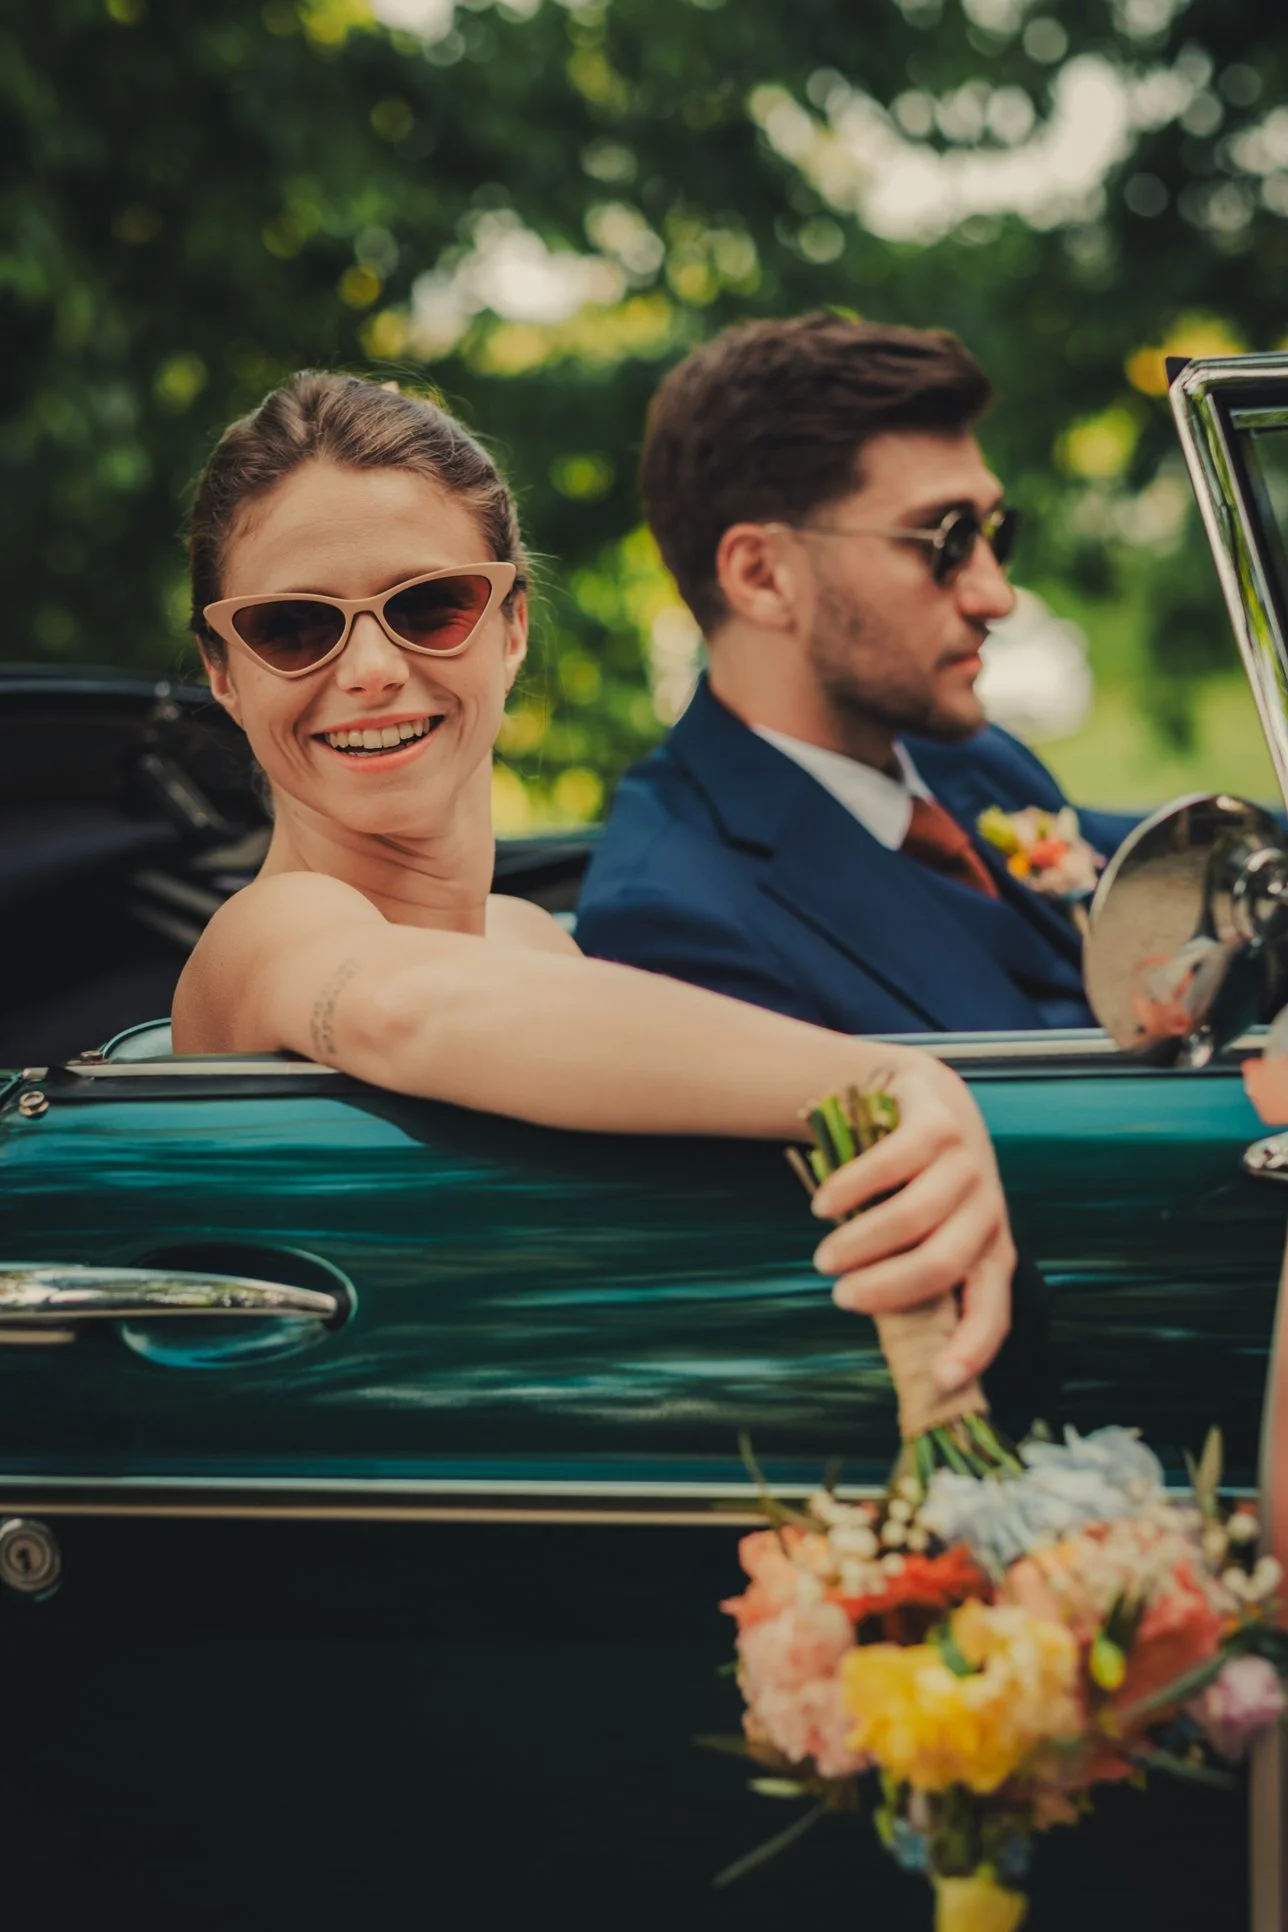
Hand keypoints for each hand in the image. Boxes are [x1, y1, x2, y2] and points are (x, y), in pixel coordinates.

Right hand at [809, 1055, 1013, 1393]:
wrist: (926, 1098)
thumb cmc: (918, 1186)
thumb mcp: (928, 1233)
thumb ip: (914, 1274)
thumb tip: (890, 1337)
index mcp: (992, 1251)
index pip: (993, 1310)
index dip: (972, 1349)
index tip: (939, 1380)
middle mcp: (989, 1210)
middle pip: (941, 1263)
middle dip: (884, 1288)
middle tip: (840, 1296)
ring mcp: (966, 1164)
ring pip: (912, 1217)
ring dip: (859, 1243)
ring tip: (825, 1257)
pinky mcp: (936, 1124)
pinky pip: (889, 1164)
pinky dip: (849, 1190)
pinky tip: (823, 1205)